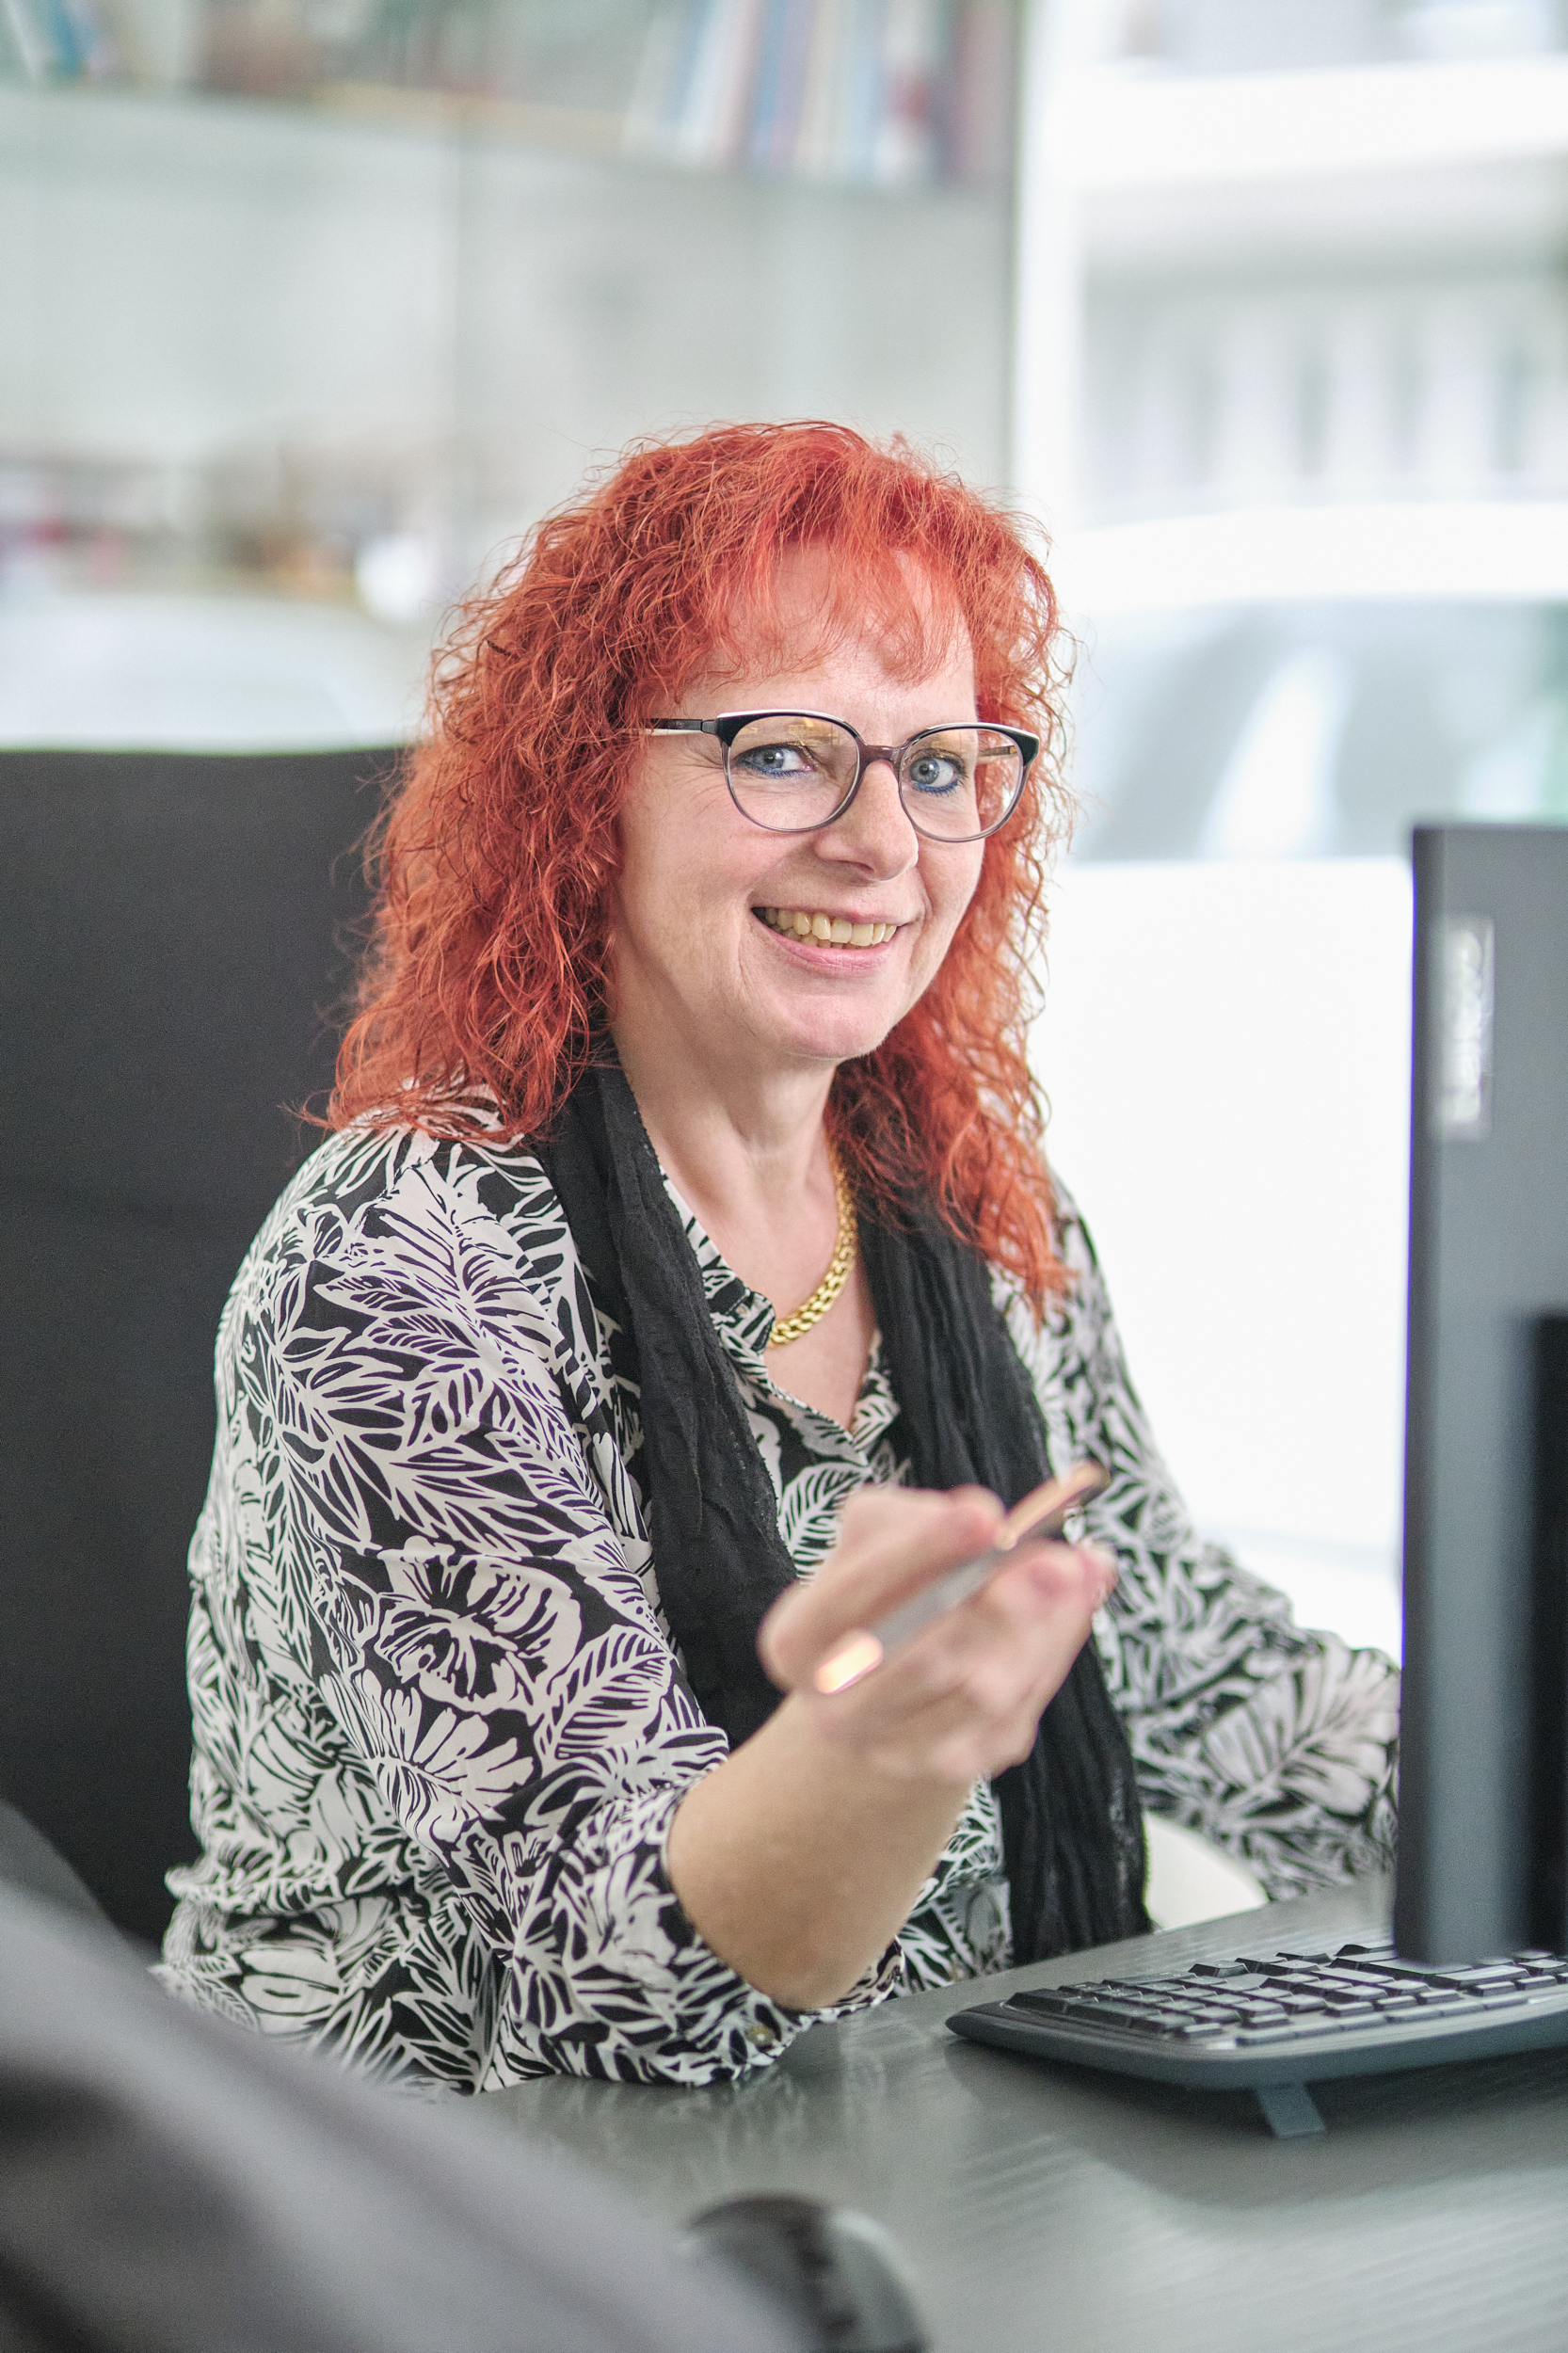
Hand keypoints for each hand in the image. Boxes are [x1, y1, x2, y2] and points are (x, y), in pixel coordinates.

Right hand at [758, 1485, 1115, 1789]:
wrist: (885, 1688)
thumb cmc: (885, 1590)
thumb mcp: (878, 1539)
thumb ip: (920, 1519)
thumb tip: (994, 1522)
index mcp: (797, 1641)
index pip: (851, 1594)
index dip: (920, 1551)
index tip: (984, 1513)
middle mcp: (836, 1708)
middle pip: (925, 1660)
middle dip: (997, 1605)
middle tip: (1055, 1559)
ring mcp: (894, 1750)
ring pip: (985, 1690)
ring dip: (1041, 1626)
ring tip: (1079, 1570)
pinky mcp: (954, 1767)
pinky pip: (1018, 1711)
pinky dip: (1054, 1651)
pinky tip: (1073, 1605)